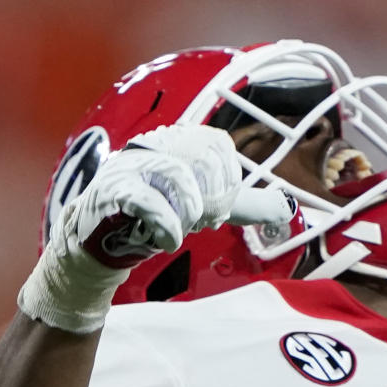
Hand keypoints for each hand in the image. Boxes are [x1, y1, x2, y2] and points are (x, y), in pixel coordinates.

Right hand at [63, 124, 243, 268]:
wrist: (102, 243)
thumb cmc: (151, 217)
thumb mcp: (203, 205)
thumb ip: (241, 205)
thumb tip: (284, 208)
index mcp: (176, 144)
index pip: (217, 143)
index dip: (226, 180)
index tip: (216, 210)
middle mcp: (154, 146)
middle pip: (201, 158)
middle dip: (209, 200)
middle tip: (199, 221)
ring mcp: (131, 164)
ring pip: (176, 174)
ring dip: (189, 211)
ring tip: (184, 229)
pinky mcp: (113, 189)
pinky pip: (148, 199)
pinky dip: (166, 224)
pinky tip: (169, 239)